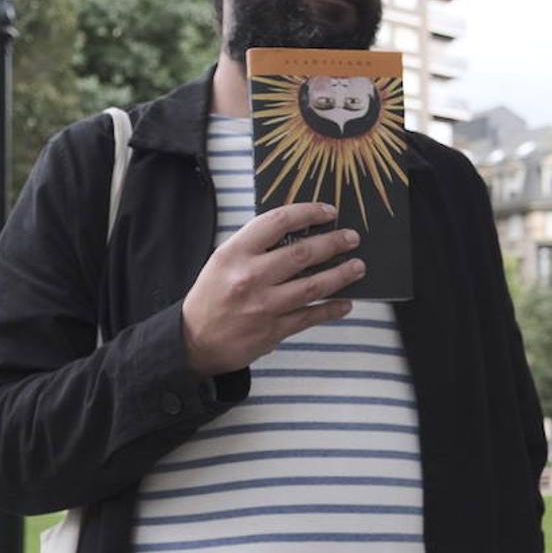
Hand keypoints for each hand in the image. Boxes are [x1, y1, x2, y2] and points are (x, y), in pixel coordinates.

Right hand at [181, 202, 363, 376]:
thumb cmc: (211, 295)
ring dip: (341, 275)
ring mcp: (263, 305)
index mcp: (235, 253)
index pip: (277, 222)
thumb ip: (256, 246)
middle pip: (302, 253)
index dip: (308, 213)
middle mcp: (250, 277)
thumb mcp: (224, 260)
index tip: (328, 212)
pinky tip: (345, 303)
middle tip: (351, 238)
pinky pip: (310, 316)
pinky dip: (331, 309)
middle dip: (333, 243)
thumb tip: (300, 232)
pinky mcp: (273, 330)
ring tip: (358, 266)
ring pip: (313, 285)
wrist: (194, 340)